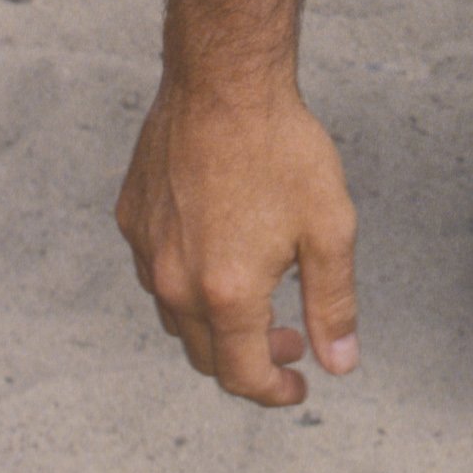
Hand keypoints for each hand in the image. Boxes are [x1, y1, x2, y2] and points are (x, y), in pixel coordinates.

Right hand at [116, 81, 359, 406]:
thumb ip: (333, 305)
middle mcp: (175, 283)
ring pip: (177, 317)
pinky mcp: (132, 220)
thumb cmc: (280, 148)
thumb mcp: (329, 229)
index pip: (243, 375)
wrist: (224, 82)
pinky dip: (187, 284)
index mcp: (226, 294)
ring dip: (216, 325)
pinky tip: (221, 252)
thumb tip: (341, 363)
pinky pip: (156, 273)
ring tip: (259, 298)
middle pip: (206, 356)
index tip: (300, 384)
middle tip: (291, 338)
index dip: (275, 390)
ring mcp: (147, 251)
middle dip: (250, 359)